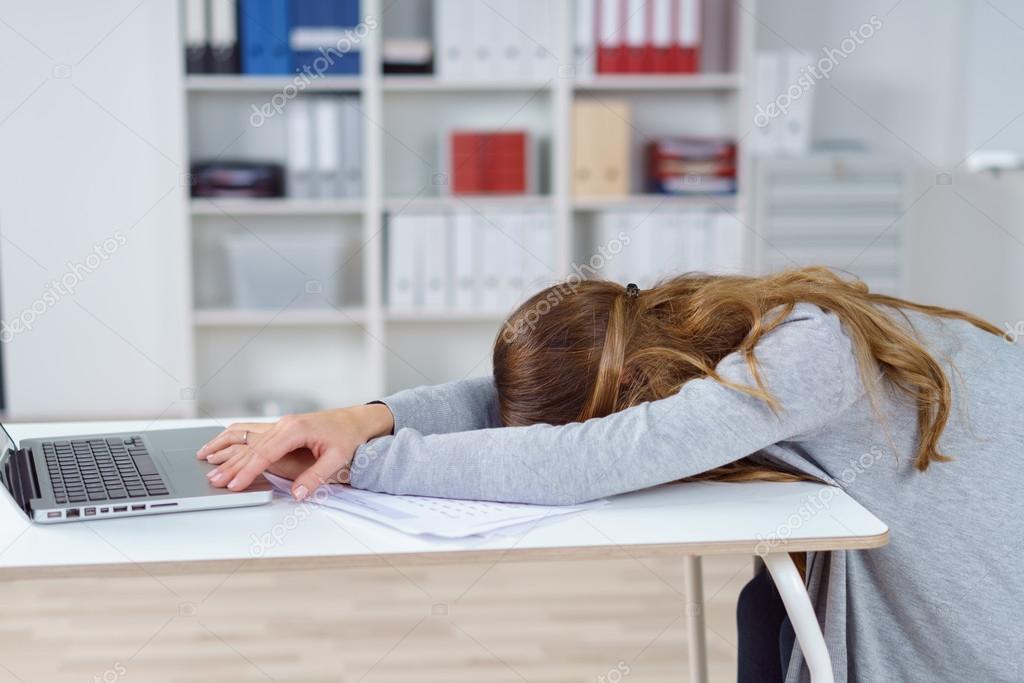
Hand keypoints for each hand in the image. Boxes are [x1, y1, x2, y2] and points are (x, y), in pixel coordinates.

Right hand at [196, 404, 394, 499]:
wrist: (356, 420)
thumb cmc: (348, 438)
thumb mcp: (337, 459)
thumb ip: (316, 477)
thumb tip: (297, 494)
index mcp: (295, 430)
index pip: (265, 453)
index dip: (247, 471)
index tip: (234, 485)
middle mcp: (284, 424)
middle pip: (251, 447)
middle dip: (230, 465)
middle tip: (212, 481)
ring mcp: (280, 424)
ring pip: (247, 438)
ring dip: (225, 449)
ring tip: (203, 459)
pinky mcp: (280, 427)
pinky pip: (251, 433)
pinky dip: (233, 439)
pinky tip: (220, 445)